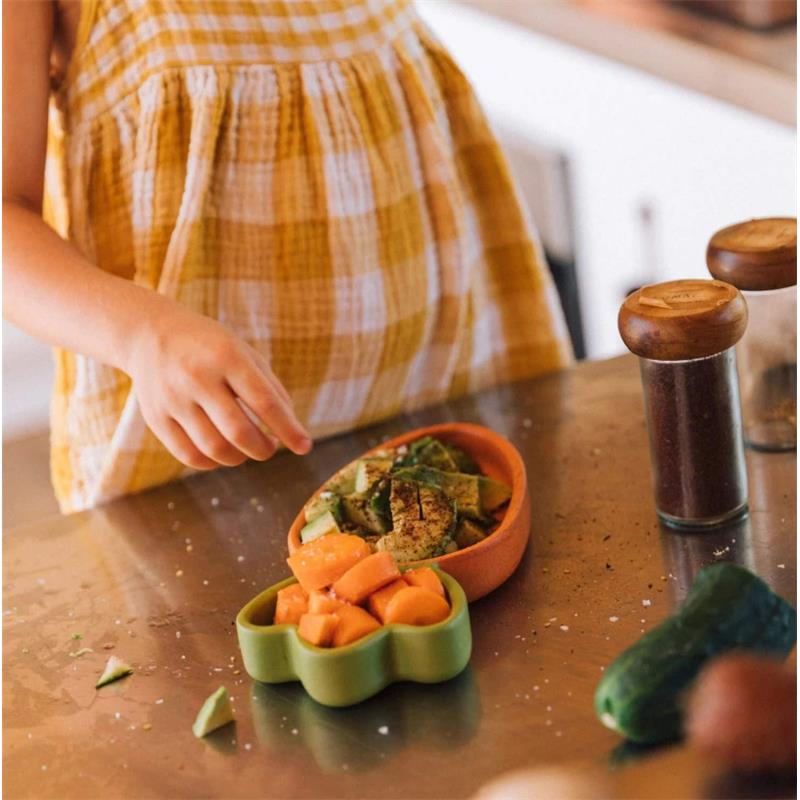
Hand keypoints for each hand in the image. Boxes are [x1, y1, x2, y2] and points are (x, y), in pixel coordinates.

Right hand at [124, 303, 311, 470]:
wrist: (150, 333)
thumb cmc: (210, 346)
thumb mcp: (244, 353)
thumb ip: (270, 388)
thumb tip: (291, 429)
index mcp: (226, 356)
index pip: (265, 403)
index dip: (288, 430)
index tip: (304, 447)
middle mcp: (197, 377)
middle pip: (239, 432)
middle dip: (264, 449)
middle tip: (271, 447)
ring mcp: (173, 399)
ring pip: (215, 449)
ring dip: (240, 458)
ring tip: (247, 449)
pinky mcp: (155, 417)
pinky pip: (190, 456)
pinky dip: (213, 462)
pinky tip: (223, 452)